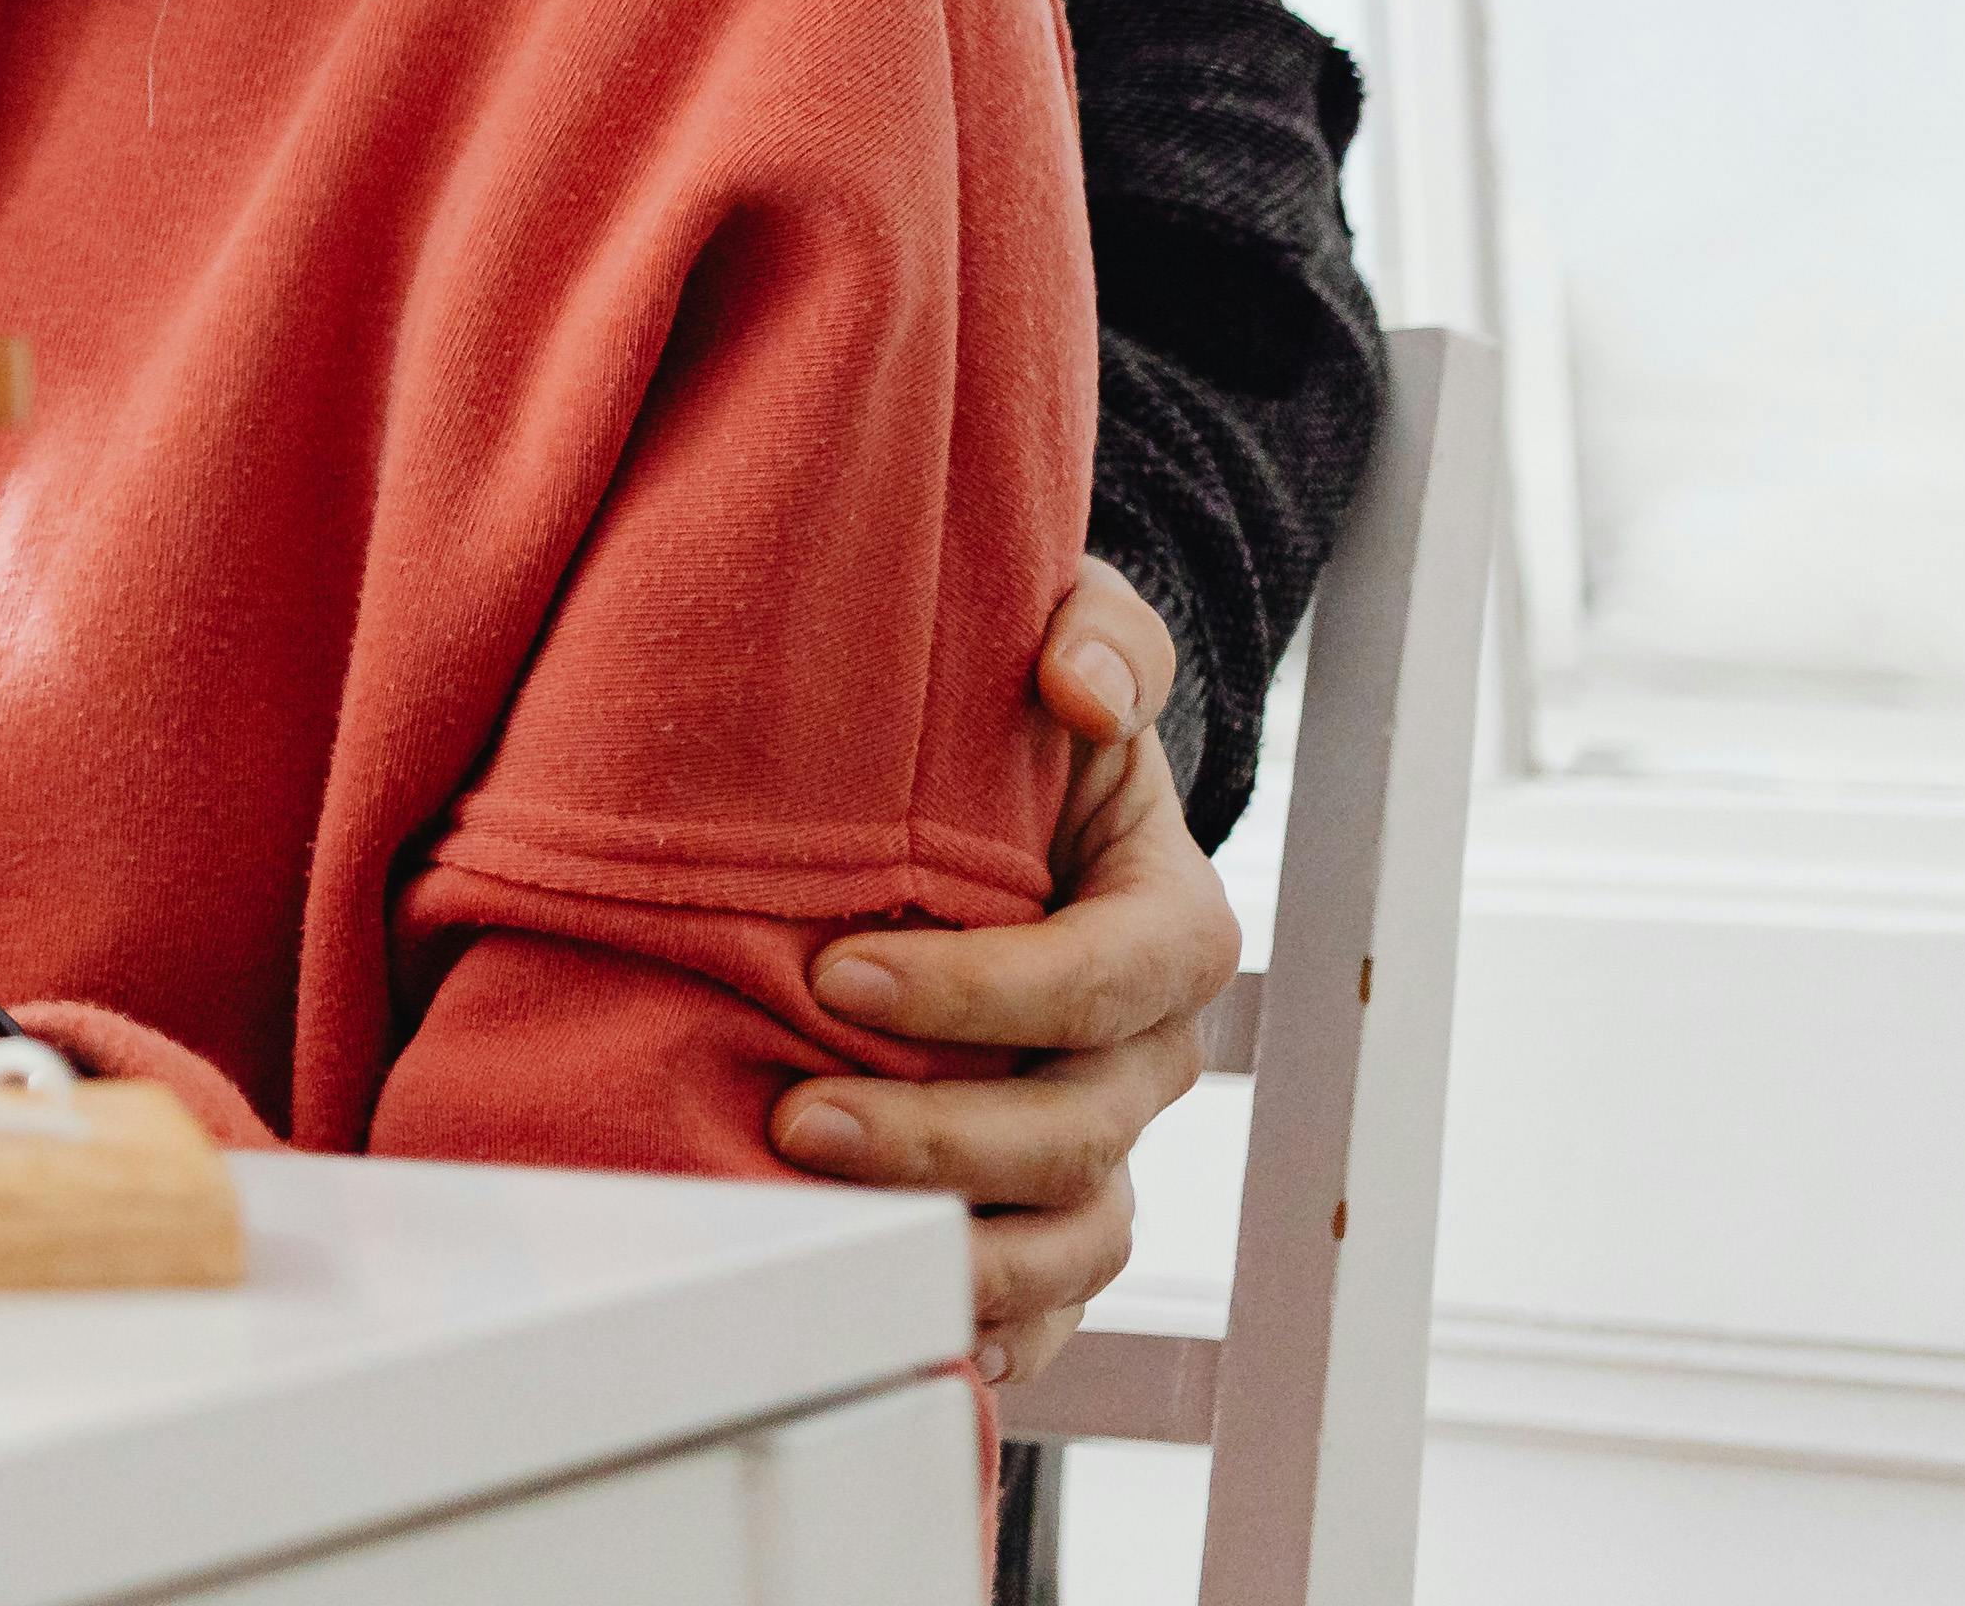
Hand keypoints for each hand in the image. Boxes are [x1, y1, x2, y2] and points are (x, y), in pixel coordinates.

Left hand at [775, 557, 1235, 1376]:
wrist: (1004, 778)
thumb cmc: (1026, 708)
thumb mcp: (1070, 636)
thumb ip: (1094, 639)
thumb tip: (1079, 683)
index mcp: (1168, 920)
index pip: (1117, 976)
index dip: (994, 990)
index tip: (845, 975)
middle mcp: (1149, 1046)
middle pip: (1081, 1130)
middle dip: (940, 1139)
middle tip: (795, 1118)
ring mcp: (1102, 1132)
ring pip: (1072, 1236)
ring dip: (955, 1249)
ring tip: (822, 1226)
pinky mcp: (1049, 1195)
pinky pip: (1050, 1294)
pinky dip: (994, 1328)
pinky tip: (905, 1328)